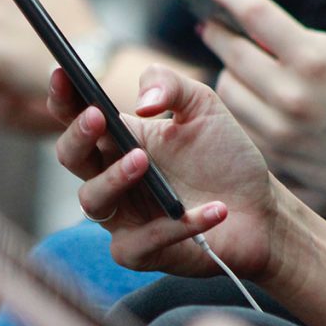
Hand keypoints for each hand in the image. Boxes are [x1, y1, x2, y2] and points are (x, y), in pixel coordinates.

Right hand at [48, 63, 292, 278]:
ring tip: (143, 160)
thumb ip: (170, 84)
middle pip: (71, 157)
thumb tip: (141, 101)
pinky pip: (143, 241)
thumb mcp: (203, 106)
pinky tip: (215, 210)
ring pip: (92, 200)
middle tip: (97, 117)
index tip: (62, 73)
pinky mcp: (143, 252)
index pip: (77, 116)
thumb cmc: (226, 158)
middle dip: (78, 136)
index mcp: (120, 139)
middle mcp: (113, 177)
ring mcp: (124, 216)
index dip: (63, 97)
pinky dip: (177, 225)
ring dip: (114, 178)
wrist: (262, 210)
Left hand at [198, 0, 325, 273]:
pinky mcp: (268, 154)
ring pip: (226, 88)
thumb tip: (260, 31)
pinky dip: (239, 104)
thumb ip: (308, 41)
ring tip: (237, 64)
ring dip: (227, 71)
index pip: (255, 14)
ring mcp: (276, 129)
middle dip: (216, 33)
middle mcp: (289, 95)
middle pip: (231, 52)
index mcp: (314, 61)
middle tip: (208, 23)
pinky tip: (250, 96)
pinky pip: (236, 119)